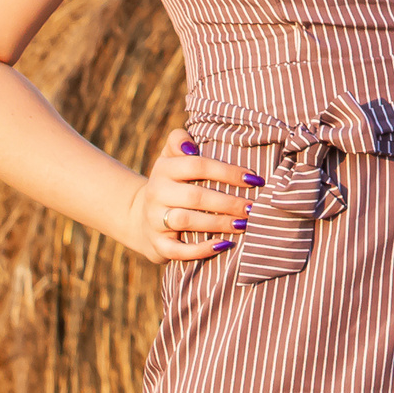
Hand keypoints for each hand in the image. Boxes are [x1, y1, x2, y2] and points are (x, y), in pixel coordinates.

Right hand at [125, 126, 259, 262]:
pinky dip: (201, 250)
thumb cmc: (172, 183)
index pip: (197, 165)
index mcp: (164, 168)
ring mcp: (154, 220)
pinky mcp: (157, 245)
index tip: (253, 179)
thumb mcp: (171, 158)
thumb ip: (179, 141)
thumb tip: (191, 143)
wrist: (140, 218)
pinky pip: (177, 250)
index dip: (227, 172)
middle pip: (195, 196)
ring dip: (218, 223)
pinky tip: (223, 245)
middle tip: (253, 207)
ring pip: (186, 221)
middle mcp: (157, 193)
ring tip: (244, 224)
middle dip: (228, 202)